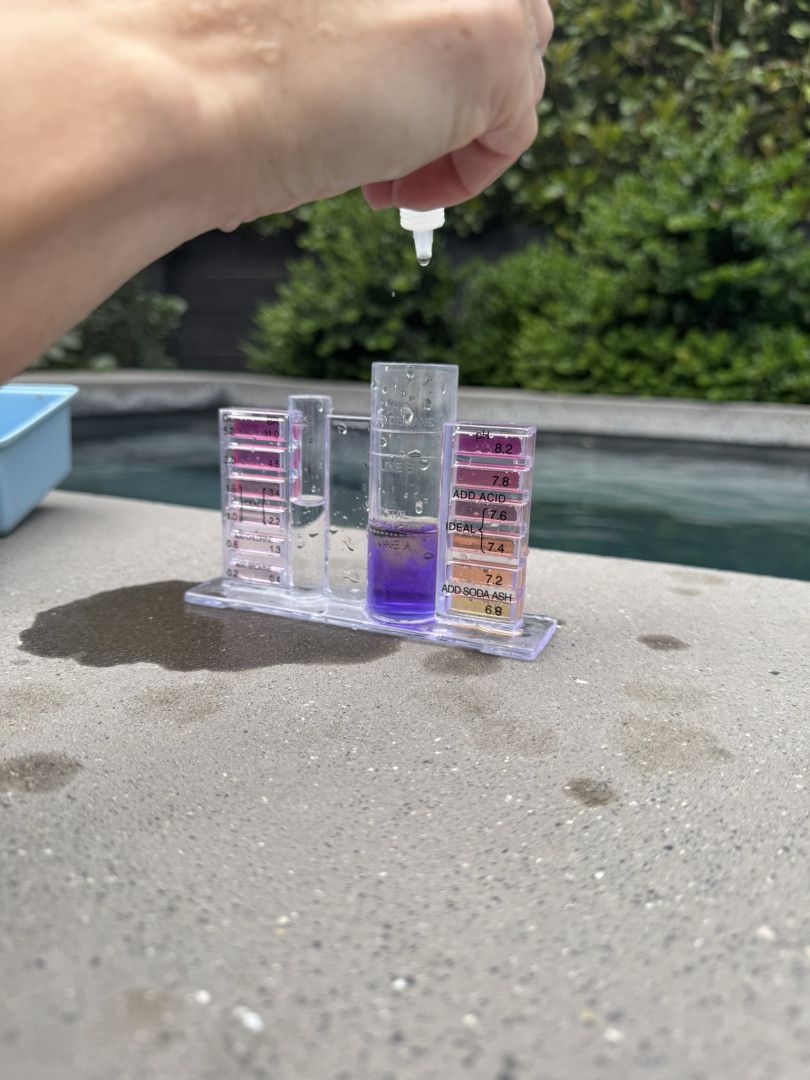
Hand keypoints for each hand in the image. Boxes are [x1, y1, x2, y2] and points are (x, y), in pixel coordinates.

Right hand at [132, 0, 552, 226]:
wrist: (193, 88)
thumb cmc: (226, 62)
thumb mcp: (320, 23)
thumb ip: (373, 26)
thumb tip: (410, 72)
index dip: (427, 49)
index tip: (385, 98)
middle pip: (504, 15)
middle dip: (455, 87)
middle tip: (390, 145)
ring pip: (515, 66)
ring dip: (459, 129)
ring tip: (386, 174)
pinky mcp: (493, 42)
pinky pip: (517, 126)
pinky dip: (468, 174)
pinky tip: (397, 189)